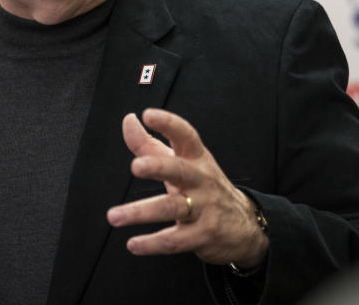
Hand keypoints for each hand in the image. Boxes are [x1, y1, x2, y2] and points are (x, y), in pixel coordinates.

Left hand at [106, 108, 268, 267]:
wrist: (245, 225)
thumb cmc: (203, 187)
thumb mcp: (182, 163)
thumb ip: (150, 144)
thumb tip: (128, 120)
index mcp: (196, 159)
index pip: (185, 135)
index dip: (168, 123)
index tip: (148, 115)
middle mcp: (201, 180)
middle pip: (180, 170)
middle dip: (158, 166)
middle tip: (135, 166)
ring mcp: (204, 208)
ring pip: (172, 208)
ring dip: (141, 212)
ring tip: (114, 216)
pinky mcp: (203, 235)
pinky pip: (175, 240)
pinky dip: (152, 244)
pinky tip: (133, 244)